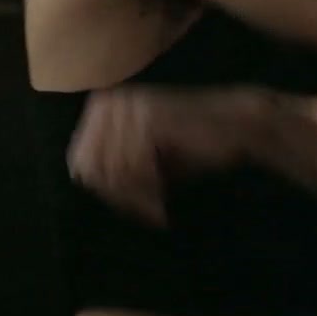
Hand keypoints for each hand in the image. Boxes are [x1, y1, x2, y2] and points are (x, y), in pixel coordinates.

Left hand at [66, 84, 271, 226]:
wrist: (236, 125)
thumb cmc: (192, 144)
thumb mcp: (143, 159)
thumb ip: (112, 167)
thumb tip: (84, 183)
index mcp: (103, 107)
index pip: (80, 161)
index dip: (105, 191)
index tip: (133, 208)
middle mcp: (109, 102)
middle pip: (91, 168)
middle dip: (120, 196)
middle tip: (148, 212)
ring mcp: (128, 107)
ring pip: (111, 171)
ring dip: (136, 198)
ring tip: (158, 209)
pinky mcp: (148, 117)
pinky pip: (132, 168)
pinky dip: (146, 192)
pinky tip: (162, 202)